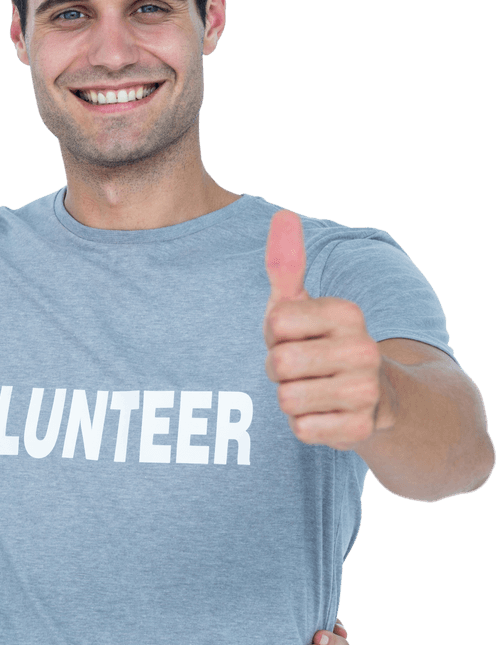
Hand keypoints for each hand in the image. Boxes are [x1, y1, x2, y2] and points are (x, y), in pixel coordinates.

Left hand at [264, 210, 391, 449]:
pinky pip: (302, 429)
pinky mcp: (360, 430)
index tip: (294, 337)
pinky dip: (303, 425)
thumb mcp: (299, 303)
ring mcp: (366, 392)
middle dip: (278, 369)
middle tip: (301, 368)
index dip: (274, 334)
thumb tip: (283, 214)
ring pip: (287, 399)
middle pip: (279, 363)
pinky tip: (324, 413)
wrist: (371, 396)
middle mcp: (364, 350)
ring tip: (312, 389)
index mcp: (347, 313)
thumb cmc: (318, 342)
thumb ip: (286, 263)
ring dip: (289, 398)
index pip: (275, 323)